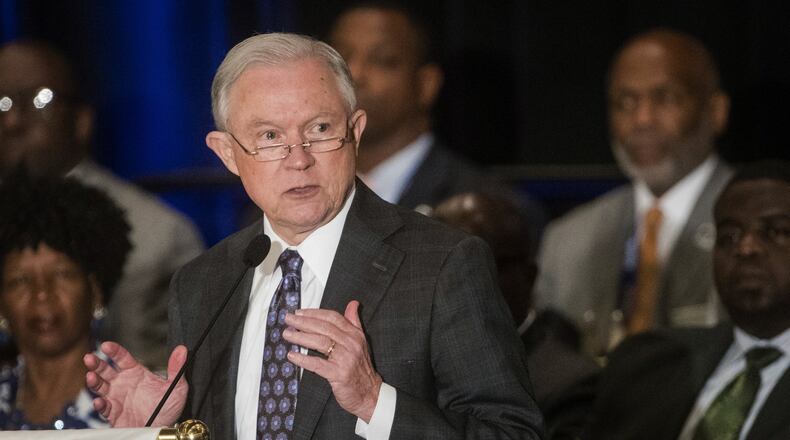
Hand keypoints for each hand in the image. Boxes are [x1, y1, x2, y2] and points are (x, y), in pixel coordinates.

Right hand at [84, 341, 188, 426]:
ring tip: (90, 376)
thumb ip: (176, 368)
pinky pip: (104, 408)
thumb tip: (182, 349)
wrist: (162, 428)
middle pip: (105, 370)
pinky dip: (100, 404)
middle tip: (90, 358)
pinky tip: (100, 401)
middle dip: (96, 363)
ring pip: (100, 386)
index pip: (122, 358)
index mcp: (136, 373)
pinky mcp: (114, 413)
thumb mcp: (176, 387)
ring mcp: (116, 398)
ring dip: (94, 381)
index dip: (114, 351)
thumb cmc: (168, 406)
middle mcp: (123, 383)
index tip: (106, 345)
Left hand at [283, 300, 382, 421]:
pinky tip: (292, 356)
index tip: (299, 312)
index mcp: (355, 334)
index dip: (315, 313)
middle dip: (304, 322)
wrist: (369, 393)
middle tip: (288, 320)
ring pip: (320, 343)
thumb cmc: (361, 368)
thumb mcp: (361, 342)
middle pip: (324, 328)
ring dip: (301, 337)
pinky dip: (303, 359)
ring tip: (287, 334)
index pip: (333, 318)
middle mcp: (351, 344)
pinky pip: (318, 364)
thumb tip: (353, 304)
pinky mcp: (339, 374)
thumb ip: (354, 322)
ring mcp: (346, 359)